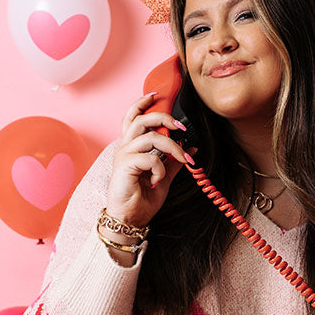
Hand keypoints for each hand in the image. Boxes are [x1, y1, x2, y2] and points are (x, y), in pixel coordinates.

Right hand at [106, 92, 195, 226]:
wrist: (131, 219)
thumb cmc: (142, 198)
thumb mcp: (164, 177)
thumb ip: (174, 162)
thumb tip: (191, 148)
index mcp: (132, 146)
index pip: (133, 117)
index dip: (142, 104)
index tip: (156, 96)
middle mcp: (125, 147)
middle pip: (142, 120)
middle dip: (164, 118)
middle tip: (182, 127)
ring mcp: (123, 155)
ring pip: (150, 137)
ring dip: (171, 147)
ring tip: (180, 159)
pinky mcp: (124, 166)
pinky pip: (149, 158)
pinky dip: (160, 168)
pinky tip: (156, 180)